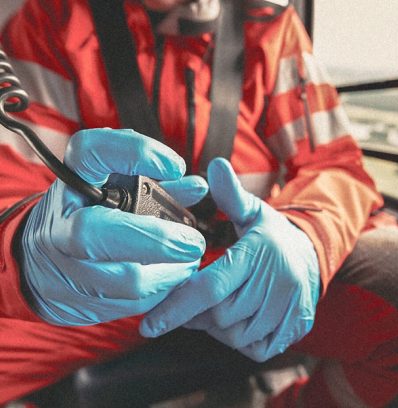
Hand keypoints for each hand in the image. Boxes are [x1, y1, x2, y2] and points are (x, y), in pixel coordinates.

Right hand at [19, 128, 207, 324]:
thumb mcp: (116, 191)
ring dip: (170, 273)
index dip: (137, 154)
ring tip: (189, 262)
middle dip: (157, 241)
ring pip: (125, 281)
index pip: (91, 152)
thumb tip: (198, 187)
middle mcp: (61, 224)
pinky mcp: (77, 304)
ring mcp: (64, 268)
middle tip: (194, 243)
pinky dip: (160, 292)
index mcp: (71, 183)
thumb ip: (158, 187)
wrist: (39, 263)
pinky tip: (171, 279)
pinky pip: (132, 305)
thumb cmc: (90, 216)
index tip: (176, 167)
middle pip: (96, 233)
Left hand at [140, 158, 319, 361]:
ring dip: (218, 328)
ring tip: (216, 309)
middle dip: (197, 315)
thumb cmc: (270, 235)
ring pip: (237, 335)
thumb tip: (215, 165)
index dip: (177, 307)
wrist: (312, 255)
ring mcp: (290, 307)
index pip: (211, 286)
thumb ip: (230, 194)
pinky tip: (237, 321)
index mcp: (259, 253)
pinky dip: (240, 341)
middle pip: (220, 315)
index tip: (149, 325)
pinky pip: (256, 348)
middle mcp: (278, 282)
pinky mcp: (296, 327)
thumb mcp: (252, 211)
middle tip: (191, 302)